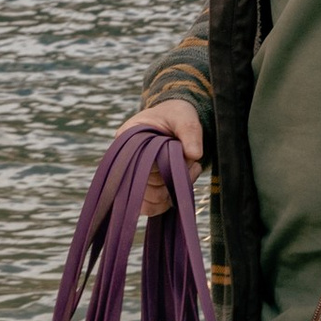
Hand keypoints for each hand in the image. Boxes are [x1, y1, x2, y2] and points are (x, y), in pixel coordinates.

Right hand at [111, 97, 202, 218]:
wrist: (176, 120)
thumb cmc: (177, 115)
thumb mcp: (184, 116)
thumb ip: (190, 132)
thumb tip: (195, 155)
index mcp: (128, 137)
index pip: (131, 163)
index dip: (156, 169)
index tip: (182, 160)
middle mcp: (126, 159)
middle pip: (140, 186)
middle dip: (170, 179)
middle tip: (191, 163)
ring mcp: (135, 175)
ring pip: (148, 199)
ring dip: (172, 190)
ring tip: (191, 168)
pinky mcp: (145, 186)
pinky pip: (152, 205)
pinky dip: (170, 199)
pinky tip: (185, 181)